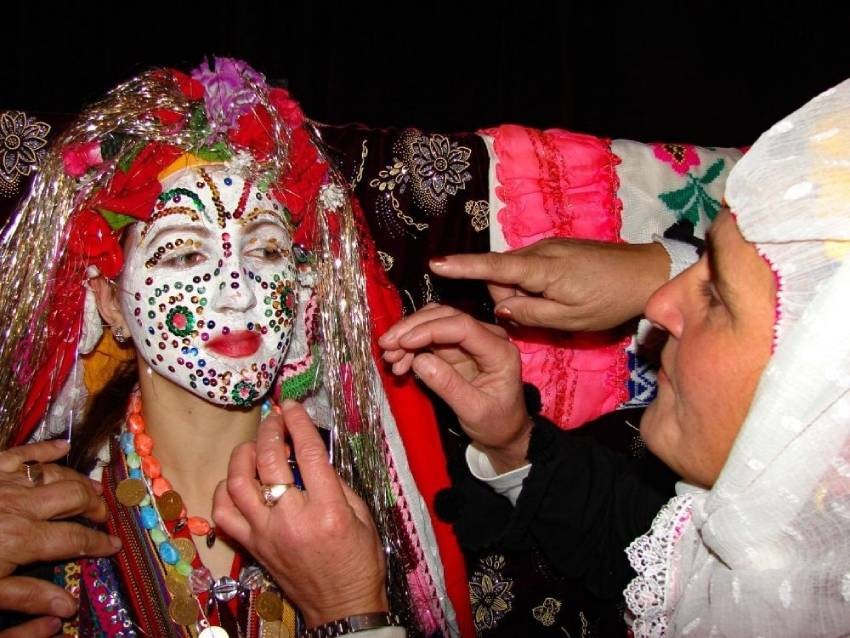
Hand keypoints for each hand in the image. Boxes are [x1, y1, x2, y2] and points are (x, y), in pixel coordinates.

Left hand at [0, 440, 120, 636]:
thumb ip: (28, 597)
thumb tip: (69, 608)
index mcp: (23, 538)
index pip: (75, 539)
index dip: (99, 543)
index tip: (115, 546)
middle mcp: (21, 505)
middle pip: (73, 497)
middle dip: (94, 506)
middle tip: (103, 517)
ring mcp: (5, 482)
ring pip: (54, 473)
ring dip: (77, 480)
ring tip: (91, 489)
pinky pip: (22, 452)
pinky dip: (45, 448)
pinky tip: (63, 447)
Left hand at [213, 401, 386, 627]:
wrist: (342, 606)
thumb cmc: (359, 561)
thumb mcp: (362, 516)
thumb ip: (337, 484)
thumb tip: (312, 456)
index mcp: (327, 509)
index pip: (308, 453)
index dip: (298, 423)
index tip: (292, 406)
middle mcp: (292, 519)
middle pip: (268, 461)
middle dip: (270, 430)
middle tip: (275, 419)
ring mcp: (266, 533)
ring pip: (237, 483)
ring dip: (242, 455)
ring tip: (253, 445)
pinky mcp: (253, 546)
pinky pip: (223, 513)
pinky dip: (224, 490)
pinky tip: (237, 480)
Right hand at [379, 304, 531, 471]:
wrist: (504, 432)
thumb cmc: (496, 423)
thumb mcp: (474, 411)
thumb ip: (449, 386)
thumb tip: (420, 361)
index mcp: (499, 351)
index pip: (463, 326)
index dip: (430, 329)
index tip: (403, 342)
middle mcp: (487, 337)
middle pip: (446, 316)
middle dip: (412, 328)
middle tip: (386, 346)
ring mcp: (470, 340)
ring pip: (434, 322)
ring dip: (408, 335)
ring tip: (390, 358)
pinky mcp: (456, 347)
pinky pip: (429, 338)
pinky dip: (411, 346)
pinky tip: (399, 362)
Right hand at [430, 239, 668, 330]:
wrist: (647, 273)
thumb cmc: (610, 300)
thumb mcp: (570, 319)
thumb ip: (530, 314)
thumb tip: (500, 308)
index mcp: (542, 269)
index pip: (492, 267)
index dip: (463, 266)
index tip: (436, 263)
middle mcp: (539, 251)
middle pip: (501, 275)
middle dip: (509, 298)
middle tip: (541, 315)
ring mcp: (548, 247)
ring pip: (516, 273)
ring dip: (524, 293)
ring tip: (557, 306)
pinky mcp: (556, 249)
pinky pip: (530, 268)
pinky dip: (535, 285)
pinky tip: (560, 296)